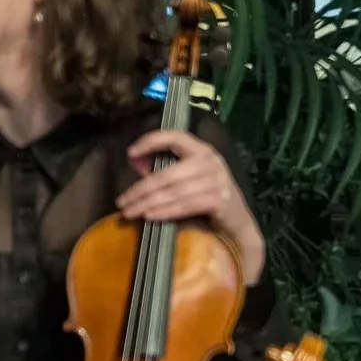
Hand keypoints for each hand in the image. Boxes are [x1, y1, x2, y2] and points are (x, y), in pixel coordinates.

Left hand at [115, 129, 264, 282]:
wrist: (238, 224)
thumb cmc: (209, 199)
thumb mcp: (189, 179)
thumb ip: (167, 171)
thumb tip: (137, 164)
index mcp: (202, 150)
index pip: (175, 136)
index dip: (151, 141)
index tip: (130, 153)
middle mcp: (210, 161)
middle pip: (166, 174)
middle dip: (140, 189)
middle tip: (122, 202)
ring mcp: (216, 180)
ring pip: (173, 191)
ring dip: (147, 203)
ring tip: (130, 212)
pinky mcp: (219, 200)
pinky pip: (185, 205)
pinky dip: (165, 211)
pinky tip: (150, 216)